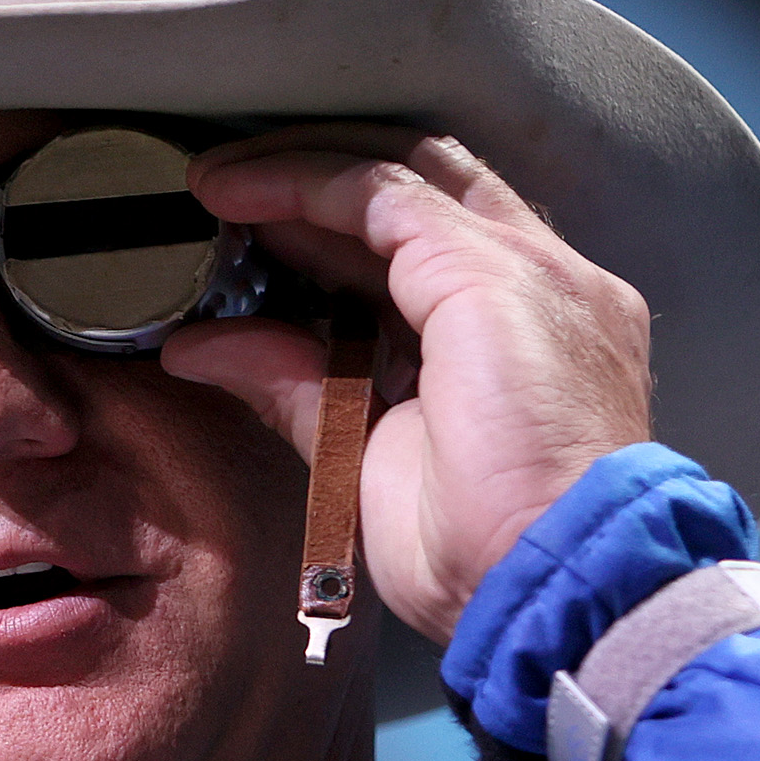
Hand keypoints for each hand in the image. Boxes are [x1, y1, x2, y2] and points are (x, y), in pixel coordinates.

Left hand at [166, 126, 651, 645]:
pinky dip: (302, 184)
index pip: (432, 240)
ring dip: (299, 170)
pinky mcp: (490, 273)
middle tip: (225, 190)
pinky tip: (238, 194)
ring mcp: (530, 270)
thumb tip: (202, 346)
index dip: (338, 225)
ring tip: (217, 183)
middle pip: (425, 188)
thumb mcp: (368, 454)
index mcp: (533, 332)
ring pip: (402, 174)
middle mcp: (548, 284)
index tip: (254, 234)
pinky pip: (380, 196)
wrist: (557, 590)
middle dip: (319, 177)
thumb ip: (296, 385)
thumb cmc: (487, 557)